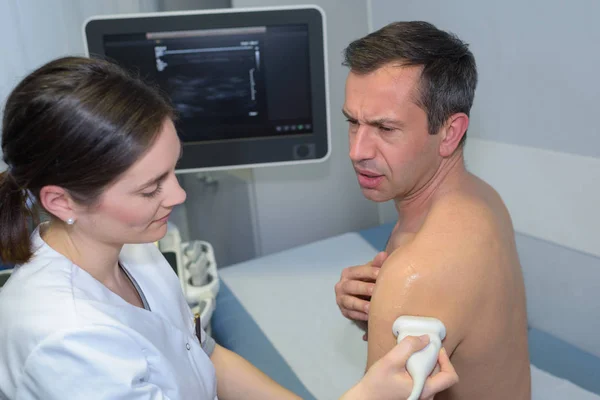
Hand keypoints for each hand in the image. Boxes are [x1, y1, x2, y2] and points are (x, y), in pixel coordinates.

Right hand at [335, 252, 387, 321]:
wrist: (360, 296)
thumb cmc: (367, 281)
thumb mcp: (371, 272)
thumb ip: (377, 264)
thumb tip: (384, 255)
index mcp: (348, 273)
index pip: (357, 271)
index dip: (369, 272)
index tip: (380, 274)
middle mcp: (341, 285)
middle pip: (352, 286)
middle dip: (364, 288)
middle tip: (376, 290)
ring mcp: (341, 299)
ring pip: (349, 302)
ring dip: (360, 304)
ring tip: (371, 307)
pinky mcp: (344, 312)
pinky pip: (352, 314)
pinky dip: (360, 316)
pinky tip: (369, 316)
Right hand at [342, 336, 458, 399]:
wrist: (365, 398)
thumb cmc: (376, 382)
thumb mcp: (391, 360)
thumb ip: (409, 346)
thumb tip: (426, 338)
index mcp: (424, 390)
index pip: (450, 377)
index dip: (446, 360)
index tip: (434, 349)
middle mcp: (426, 397)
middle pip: (441, 376)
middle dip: (433, 359)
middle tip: (420, 347)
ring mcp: (420, 397)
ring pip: (433, 378)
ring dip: (426, 364)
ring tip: (412, 356)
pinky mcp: (414, 395)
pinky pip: (424, 381)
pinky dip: (420, 370)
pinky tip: (407, 364)